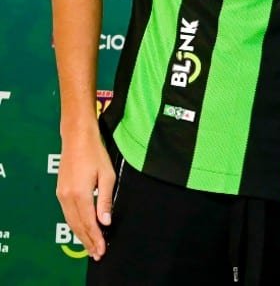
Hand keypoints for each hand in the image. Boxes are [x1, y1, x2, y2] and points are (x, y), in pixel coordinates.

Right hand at [55, 128, 114, 260]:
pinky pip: (67, 214)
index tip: (102, 249)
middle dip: (88, 241)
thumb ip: (105, 200)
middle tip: (97, 254)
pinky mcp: (60, 192)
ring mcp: (61, 195)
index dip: (96, 238)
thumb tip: (105, 221)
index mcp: (80, 194)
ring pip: (71, 221)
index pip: (89, 223)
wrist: (77, 139)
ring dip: (80, 235)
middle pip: (77, 226)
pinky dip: (75, 225)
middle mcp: (67, 198)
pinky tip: (81, 230)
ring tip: (90, 247)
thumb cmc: (95, 154)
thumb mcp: (107, 176)